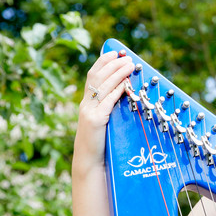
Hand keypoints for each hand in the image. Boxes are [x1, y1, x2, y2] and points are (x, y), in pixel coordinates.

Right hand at [75, 51, 134, 166]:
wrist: (91, 162)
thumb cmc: (101, 143)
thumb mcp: (105, 122)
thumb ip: (111, 108)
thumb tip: (127, 94)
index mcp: (87, 103)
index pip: (93, 76)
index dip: (103, 62)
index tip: (115, 53)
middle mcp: (86, 104)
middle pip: (98, 77)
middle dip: (113, 65)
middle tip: (127, 57)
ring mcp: (89, 112)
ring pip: (103, 87)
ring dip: (118, 74)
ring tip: (130, 65)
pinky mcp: (95, 121)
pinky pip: (107, 103)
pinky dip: (116, 92)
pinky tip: (125, 85)